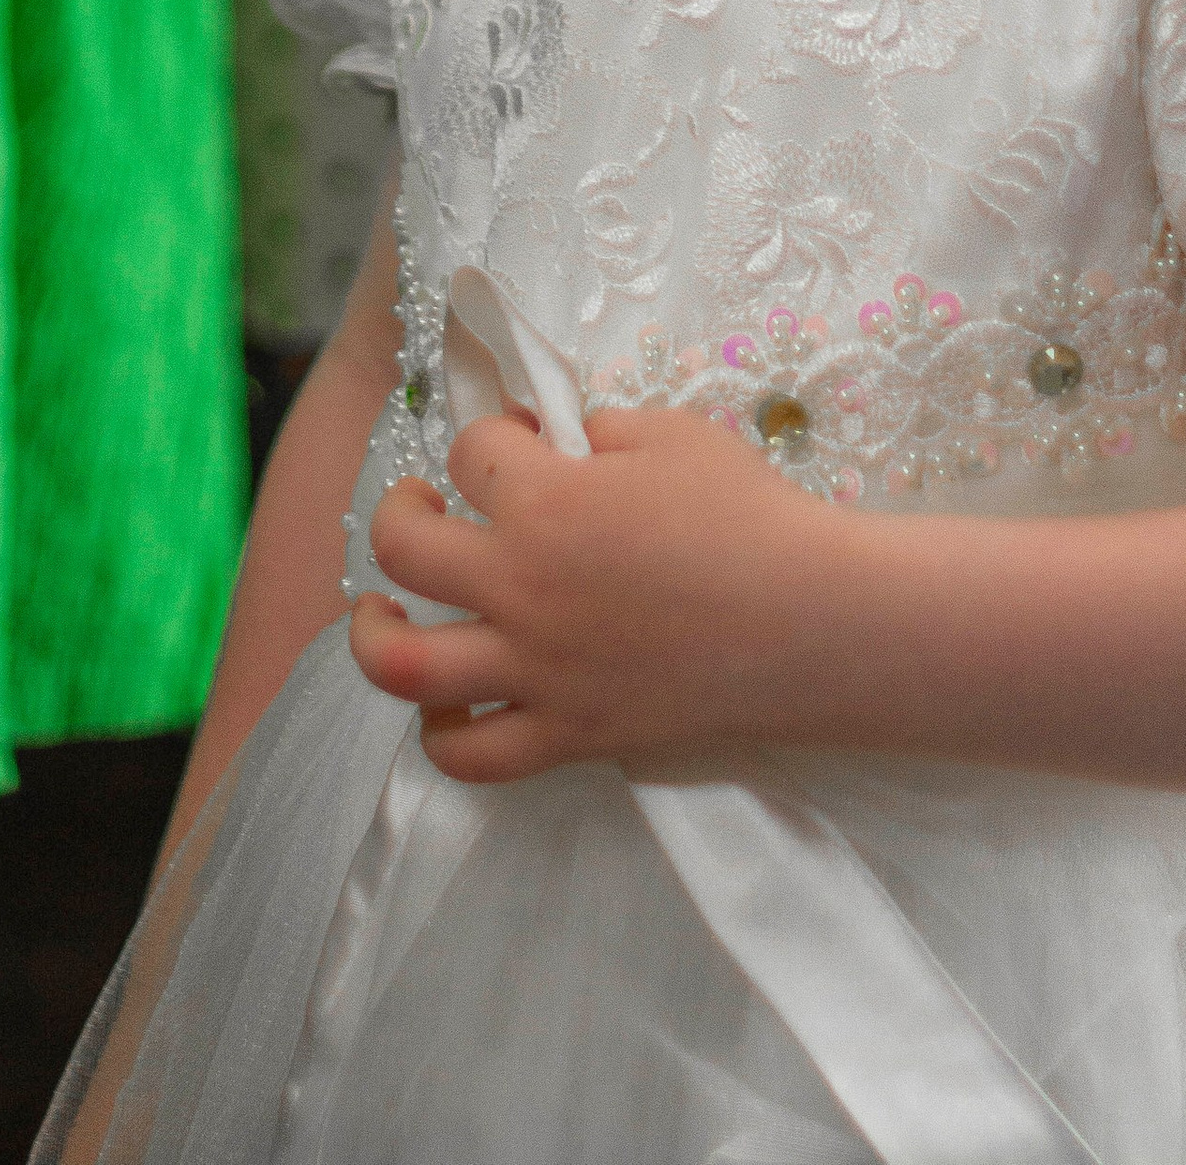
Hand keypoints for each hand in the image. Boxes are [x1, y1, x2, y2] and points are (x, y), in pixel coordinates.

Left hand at [348, 406, 840, 783]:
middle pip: (404, 549)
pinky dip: (439, 731)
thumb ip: (598, 429)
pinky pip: (470, 755)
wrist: (810, 622)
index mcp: (546, 503)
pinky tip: (448, 696)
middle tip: (425, 507)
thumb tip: (557, 443)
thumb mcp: (671, 433)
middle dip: (399, 513)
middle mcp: (521, 588)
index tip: (523, 441)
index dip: (492, 436)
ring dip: (375, 629)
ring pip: (403, 664)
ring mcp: (535, 671)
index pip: (471, 452)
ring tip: (386, 608)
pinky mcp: (564, 735)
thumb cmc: (747, 515)